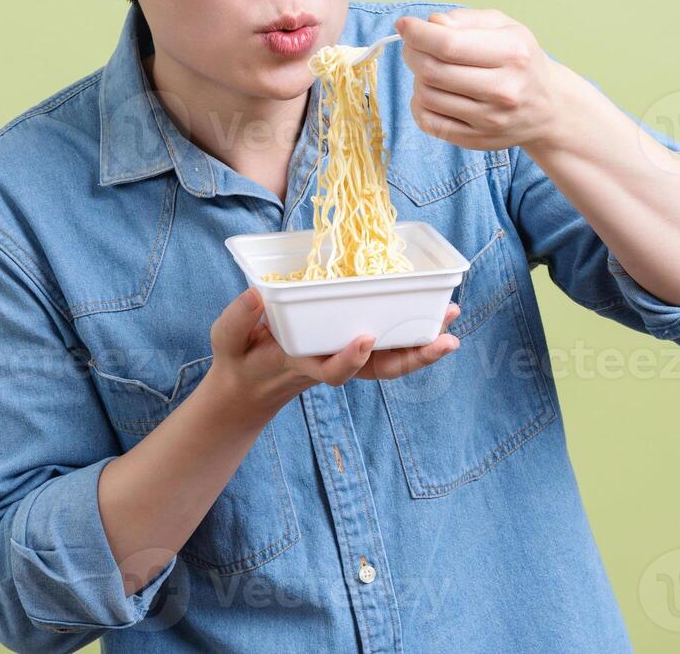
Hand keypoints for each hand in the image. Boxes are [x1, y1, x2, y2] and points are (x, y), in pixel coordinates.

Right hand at [208, 286, 461, 417]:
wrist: (251, 386)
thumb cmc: (240, 358)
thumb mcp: (227, 340)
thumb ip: (237, 319)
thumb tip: (256, 293)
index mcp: (300, 365)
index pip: (330, 371)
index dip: (349, 359)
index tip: (365, 338)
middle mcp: (332, 365)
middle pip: (379, 371)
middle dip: (413, 358)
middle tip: (445, 340)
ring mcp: (346, 360)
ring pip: (391, 361)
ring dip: (424, 346)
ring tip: (452, 320)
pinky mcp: (352, 349)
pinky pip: (388, 347)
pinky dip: (414, 334)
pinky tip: (436, 314)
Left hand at [395, 8, 562, 151]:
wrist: (549, 108)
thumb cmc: (520, 60)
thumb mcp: (504, 27)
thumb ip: (466, 20)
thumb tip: (431, 23)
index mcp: (512, 53)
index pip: (449, 44)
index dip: (417, 33)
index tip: (404, 25)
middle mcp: (504, 90)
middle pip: (433, 71)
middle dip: (412, 53)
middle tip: (413, 45)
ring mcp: (490, 120)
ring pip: (427, 96)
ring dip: (417, 78)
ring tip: (429, 69)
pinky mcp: (477, 140)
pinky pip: (429, 122)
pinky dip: (420, 104)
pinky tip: (432, 92)